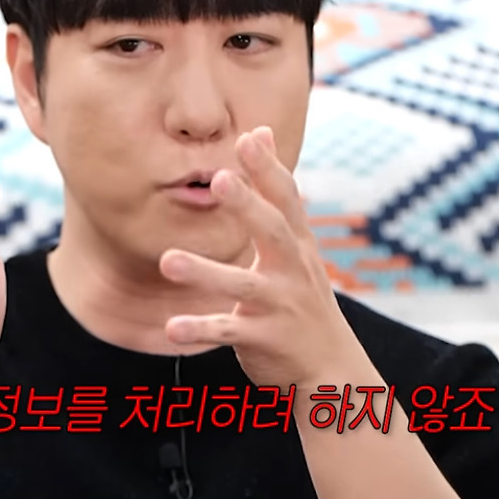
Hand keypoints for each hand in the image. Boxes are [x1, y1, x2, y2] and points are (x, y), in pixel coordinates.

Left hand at [158, 126, 365, 390]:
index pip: (286, 199)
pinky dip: (202, 330)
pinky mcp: (265, 339)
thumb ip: (273, 192)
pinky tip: (171, 328)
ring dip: (206, 273)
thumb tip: (260, 131)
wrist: (331, 367)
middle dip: (247, 206)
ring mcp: (281, 306)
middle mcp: (294, 270)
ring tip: (168, 261)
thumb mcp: (294, 242)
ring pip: (243, 287)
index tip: (249, 138)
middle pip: (273, 232)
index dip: (268, 169)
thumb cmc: (301, 294)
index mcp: (297, 244)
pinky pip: (229, 333)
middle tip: (217, 180)